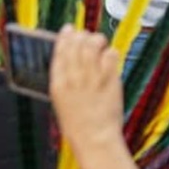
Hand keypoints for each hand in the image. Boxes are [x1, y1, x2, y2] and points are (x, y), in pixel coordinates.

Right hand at [49, 25, 123, 151]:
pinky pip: (111, 57)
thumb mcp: (60, 100)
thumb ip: (64, 80)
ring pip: (92, 46)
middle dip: (81, 35)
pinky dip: (110, 52)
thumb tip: (69, 61)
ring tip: (99, 41)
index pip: (59, 51)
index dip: (65, 37)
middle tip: (85, 35)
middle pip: (76, 45)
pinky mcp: (110, 83)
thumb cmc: (76, 125)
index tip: (68, 29)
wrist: (94, 139)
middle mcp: (73, 78)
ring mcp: (92, 79)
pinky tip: (110, 54)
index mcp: (57, 83)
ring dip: (96, 40)